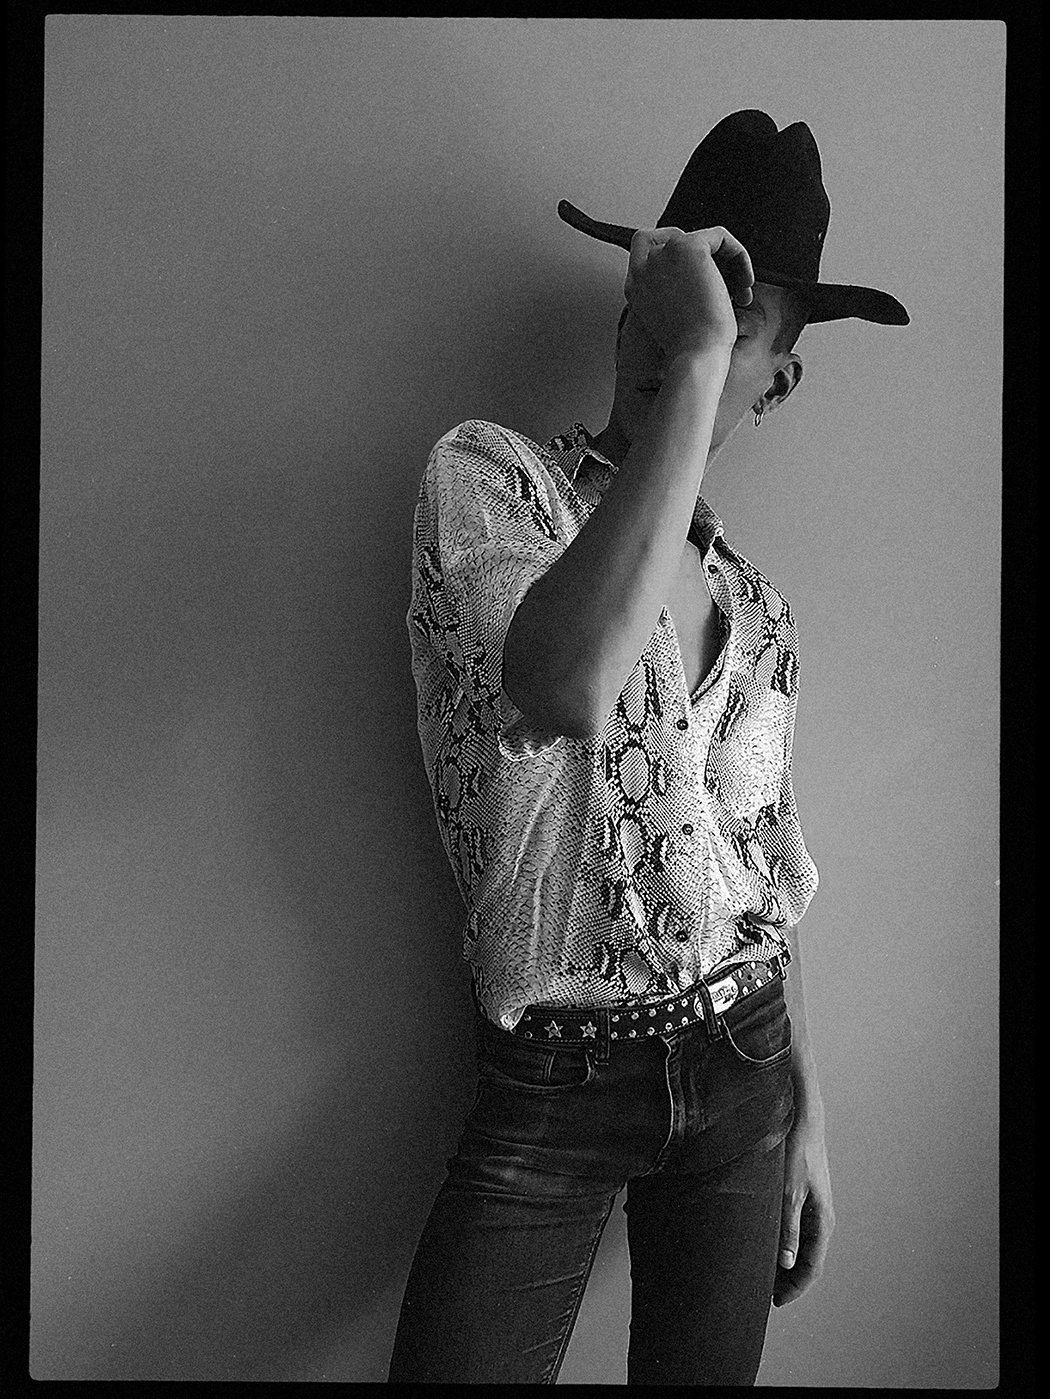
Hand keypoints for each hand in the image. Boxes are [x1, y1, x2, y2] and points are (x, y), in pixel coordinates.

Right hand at [624, 225, 753, 359]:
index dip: (673, 250)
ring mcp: (663, 254)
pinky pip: (720, 236)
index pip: (644, 248)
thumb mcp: (674, 319)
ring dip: (725, 261)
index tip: (699, 269)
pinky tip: (745, 282)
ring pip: (700, 238)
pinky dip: (738, 255)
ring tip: (738, 289)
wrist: (695, 354)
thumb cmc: (690, 348)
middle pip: (673, 237)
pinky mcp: (688, 247)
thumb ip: (673, 292)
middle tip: (723, 277)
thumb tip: (700, 278)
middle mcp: (644, 267)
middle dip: (702, 255)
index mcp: (636, 287)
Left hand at [773, 1115, 834, 1306]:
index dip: (794, 1288)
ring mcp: (812, 1208)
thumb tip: (785, 1263)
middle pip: (805, 1260)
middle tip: (762, 1292)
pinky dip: (782, 1242)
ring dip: (783, 1261)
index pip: (810, 1267)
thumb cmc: (797, 1151)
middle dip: (787, 1279)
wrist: (802, 1120)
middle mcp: (820, 1218)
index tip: (774, 1302)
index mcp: (822, 1222)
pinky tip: (764, 1242)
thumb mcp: (787, 1192)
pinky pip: (795, 1229)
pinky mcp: (802, 1197)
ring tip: (760, 1272)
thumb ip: (787, 1228)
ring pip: (800, 1245)